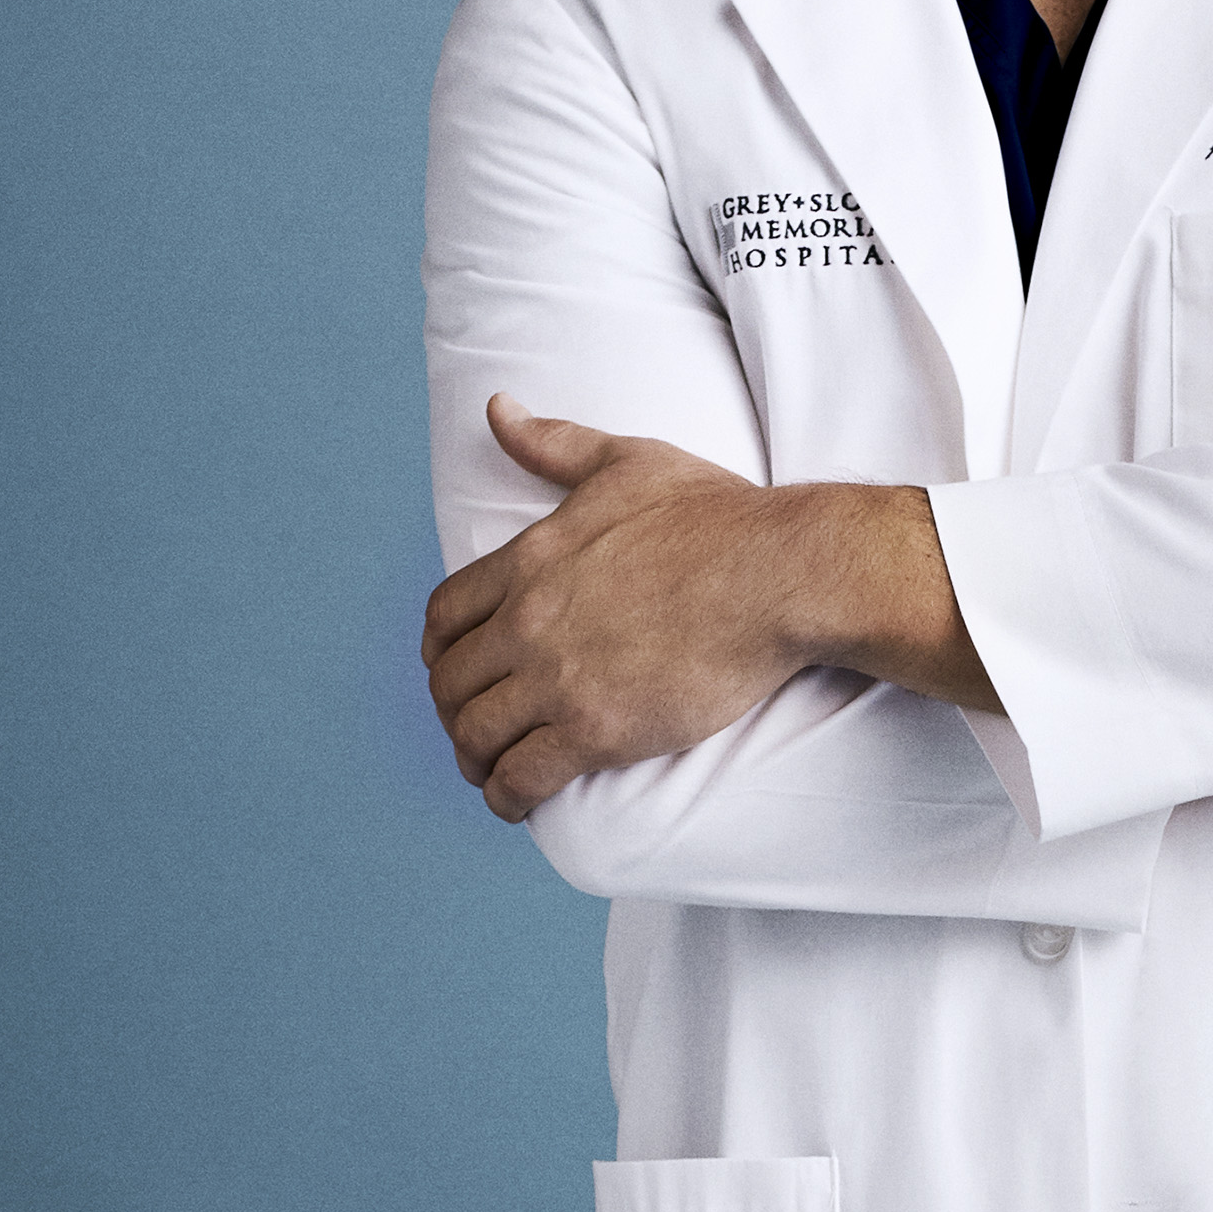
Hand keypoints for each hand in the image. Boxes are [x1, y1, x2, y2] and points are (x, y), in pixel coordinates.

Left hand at [423, 400, 810, 819]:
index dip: (437, 652)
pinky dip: (506, 797)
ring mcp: (557, 680)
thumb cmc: (714, 517)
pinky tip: (514, 802)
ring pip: (475, 734)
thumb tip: (497, 409)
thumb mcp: (623, 460)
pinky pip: (522, 777)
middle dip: (452, 712)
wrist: (775, 576)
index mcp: (528, 560)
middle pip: (451, 683)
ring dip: (473, 760)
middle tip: (472, 728)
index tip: (449, 669)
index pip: (444, 616)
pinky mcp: (595, 731)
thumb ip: (553, 443)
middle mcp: (528, 622)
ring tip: (488, 773)